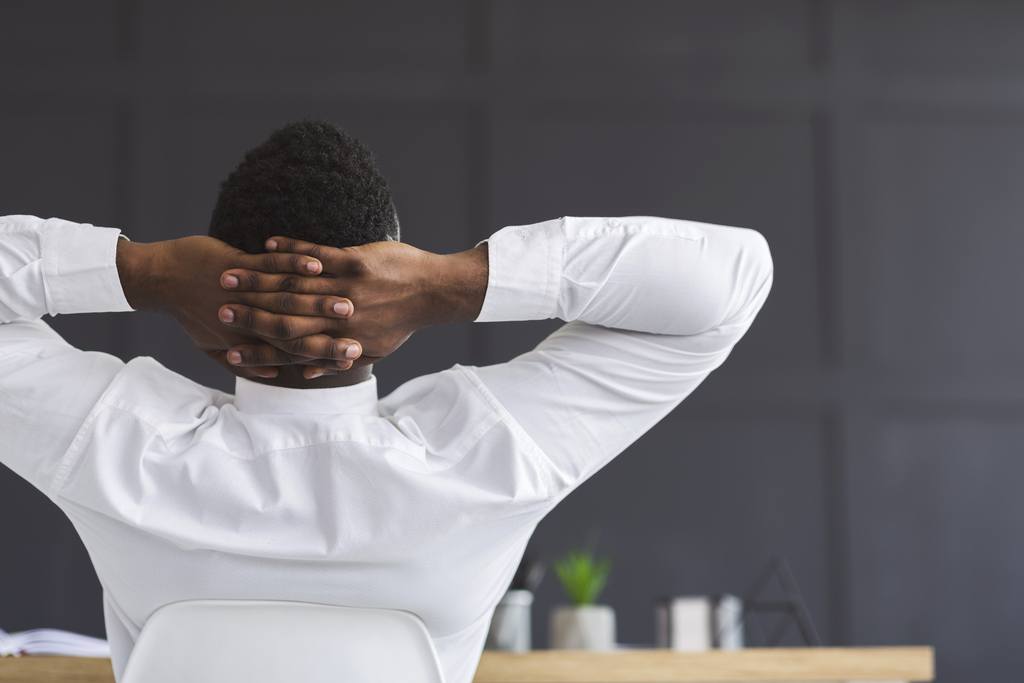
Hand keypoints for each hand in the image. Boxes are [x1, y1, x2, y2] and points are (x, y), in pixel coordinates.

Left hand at [116, 236, 361, 378]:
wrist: (158, 280)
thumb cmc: (186, 313)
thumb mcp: (210, 345)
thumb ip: (243, 361)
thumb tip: (275, 375)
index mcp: (245, 341)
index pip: (293, 353)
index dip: (325, 355)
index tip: (353, 355)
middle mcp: (246, 320)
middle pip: (298, 328)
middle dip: (333, 329)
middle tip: (362, 330)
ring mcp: (243, 291)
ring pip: (289, 296)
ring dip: (321, 296)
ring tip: (349, 296)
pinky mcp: (236, 264)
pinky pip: (271, 264)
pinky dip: (296, 263)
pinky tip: (317, 264)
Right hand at [216, 236, 487, 378]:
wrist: (434, 292)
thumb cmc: (402, 323)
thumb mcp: (373, 351)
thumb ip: (337, 360)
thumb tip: (306, 375)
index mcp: (342, 340)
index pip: (291, 348)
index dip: (259, 350)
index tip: (230, 351)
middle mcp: (341, 316)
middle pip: (285, 316)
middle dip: (248, 313)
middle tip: (218, 308)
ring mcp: (348, 287)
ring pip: (295, 284)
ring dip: (259, 279)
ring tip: (230, 274)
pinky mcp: (356, 261)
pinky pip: (317, 254)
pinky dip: (291, 250)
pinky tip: (267, 244)